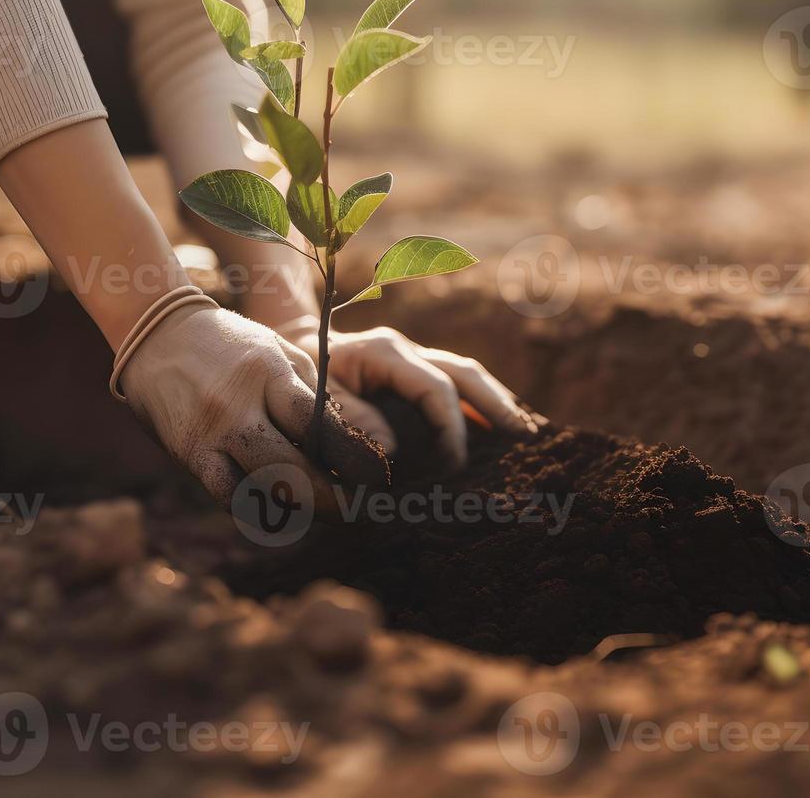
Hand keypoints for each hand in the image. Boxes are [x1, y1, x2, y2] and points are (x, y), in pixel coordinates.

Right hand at [120, 303, 383, 505]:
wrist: (158, 335)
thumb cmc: (232, 346)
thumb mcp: (278, 352)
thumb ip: (312, 394)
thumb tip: (348, 445)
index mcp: (268, 373)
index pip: (317, 424)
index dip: (352, 458)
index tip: (377, 478)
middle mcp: (238, 405)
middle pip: (292, 468)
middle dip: (331, 499)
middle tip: (355, 510)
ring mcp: (210, 433)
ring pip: (260, 490)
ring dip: (299, 510)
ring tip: (322, 511)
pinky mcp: (189, 453)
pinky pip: (228, 496)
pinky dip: (258, 508)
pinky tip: (279, 510)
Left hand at [284, 324, 538, 469]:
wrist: (285, 344)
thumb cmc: (298, 373)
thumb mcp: (316, 395)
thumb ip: (352, 418)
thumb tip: (393, 451)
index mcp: (385, 353)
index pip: (436, 389)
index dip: (450, 428)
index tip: (452, 464)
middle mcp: (405, 350)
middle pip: (463, 373)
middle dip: (496, 404)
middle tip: (525, 436)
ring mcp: (410, 357)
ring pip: (464, 373)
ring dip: (493, 401)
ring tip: (523, 430)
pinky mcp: (409, 370)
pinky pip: (451, 381)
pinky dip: (475, 401)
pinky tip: (495, 423)